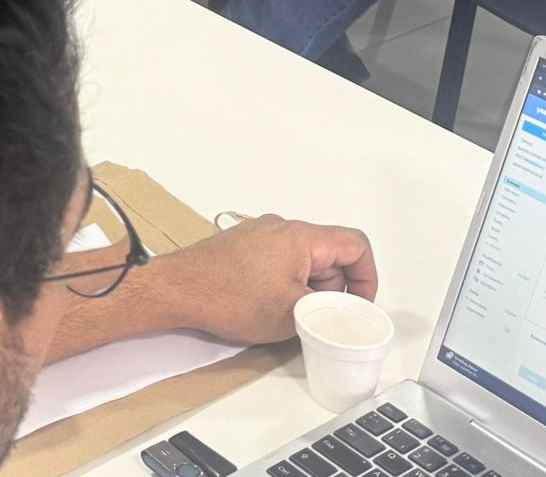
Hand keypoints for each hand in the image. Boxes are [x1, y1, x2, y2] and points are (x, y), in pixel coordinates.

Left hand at [147, 215, 379, 344]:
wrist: (178, 289)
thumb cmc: (227, 296)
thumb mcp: (293, 314)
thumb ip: (326, 311)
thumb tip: (339, 315)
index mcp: (300, 237)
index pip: (354, 245)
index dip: (367, 277)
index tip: (359, 304)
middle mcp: (281, 228)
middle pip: (329, 254)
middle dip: (333, 288)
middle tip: (322, 317)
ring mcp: (260, 234)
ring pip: (304, 260)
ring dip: (308, 288)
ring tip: (293, 315)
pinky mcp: (244, 246)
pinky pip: (280, 261)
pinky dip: (287, 283)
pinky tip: (273, 307)